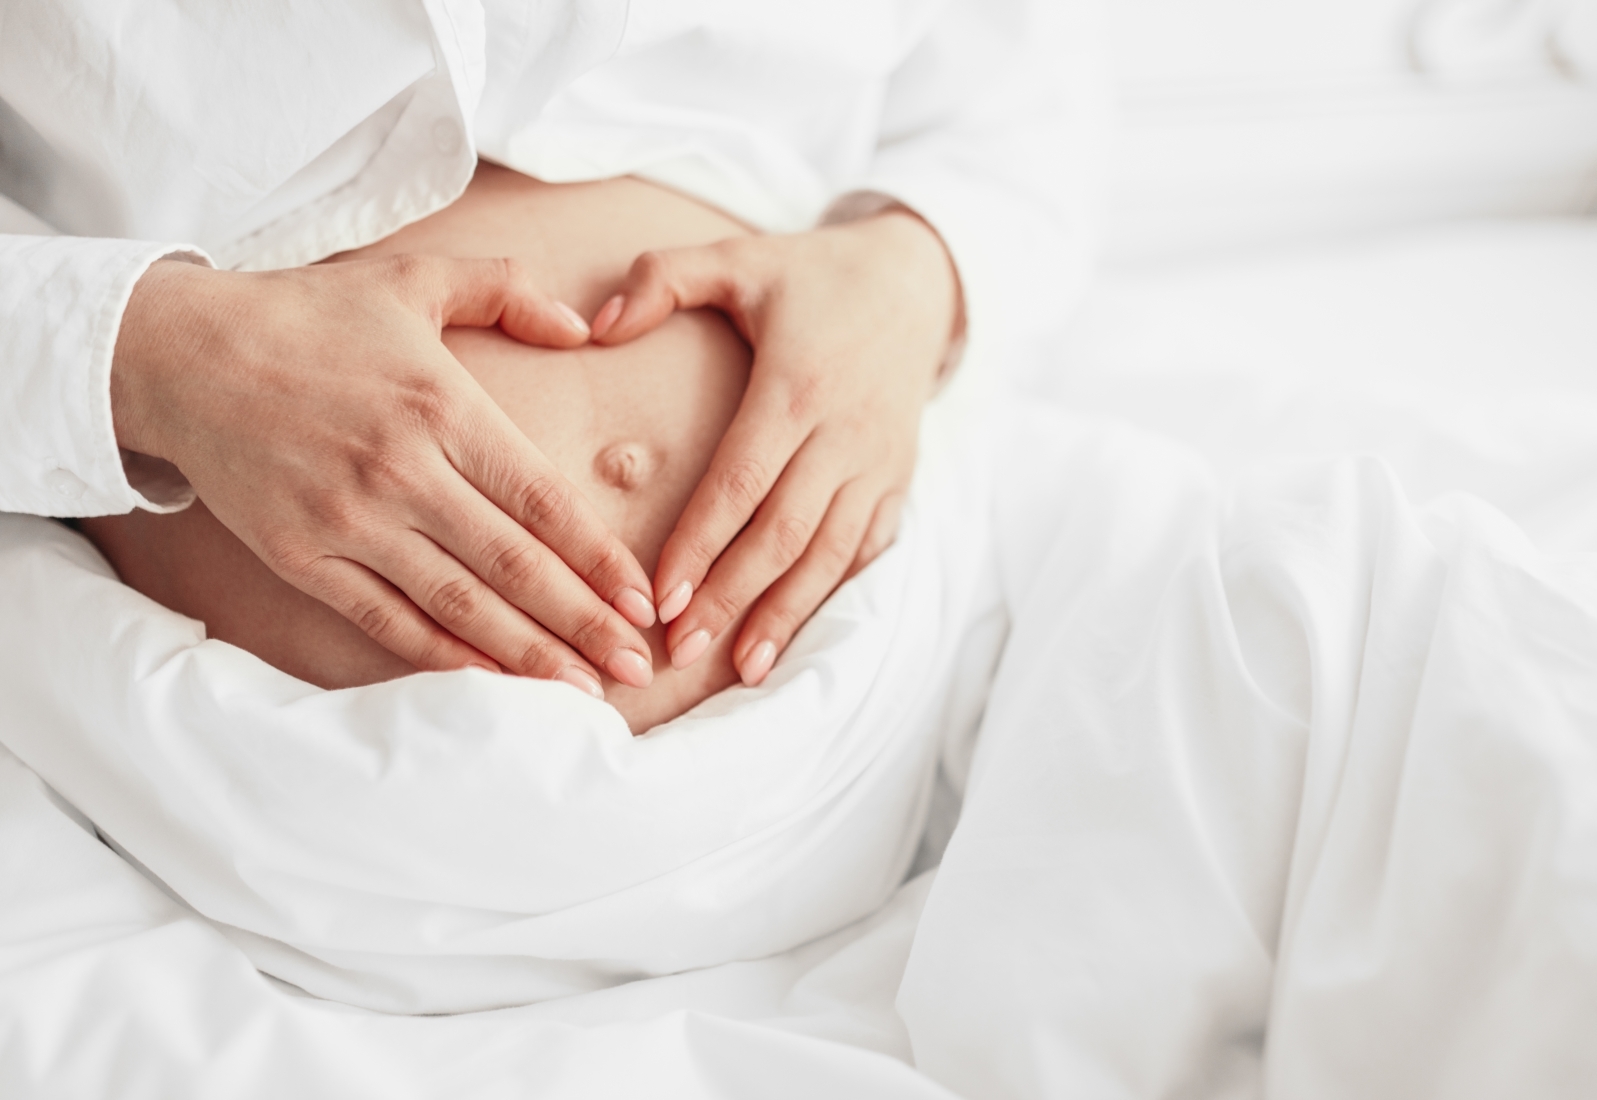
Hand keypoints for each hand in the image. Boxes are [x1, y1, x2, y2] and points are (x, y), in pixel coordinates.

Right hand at [111, 254, 658, 696]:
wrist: (179, 354)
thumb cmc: (307, 316)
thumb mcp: (412, 278)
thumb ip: (506, 293)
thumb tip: (583, 330)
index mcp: (442, 406)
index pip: (542, 500)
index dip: (599, 559)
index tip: (644, 601)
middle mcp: (401, 470)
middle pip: (513, 564)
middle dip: (584, 623)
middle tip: (637, 669)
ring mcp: (348, 521)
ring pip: (457, 604)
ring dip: (527, 654)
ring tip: (583, 690)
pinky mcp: (301, 558)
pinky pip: (386, 620)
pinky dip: (442, 655)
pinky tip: (492, 680)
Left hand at [589, 209, 960, 685]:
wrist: (917, 283)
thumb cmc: (812, 276)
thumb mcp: (738, 257)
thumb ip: (663, 279)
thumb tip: (597, 325)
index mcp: (797, 386)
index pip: (742, 481)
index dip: (702, 542)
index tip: (662, 596)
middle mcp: (844, 433)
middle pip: (783, 532)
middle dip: (733, 597)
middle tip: (681, 649)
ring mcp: (878, 463)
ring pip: (829, 552)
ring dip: (784, 613)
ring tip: (742, 667)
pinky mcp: (898, 480)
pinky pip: (866, 548)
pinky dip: (830, 593)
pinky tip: (795, 633)